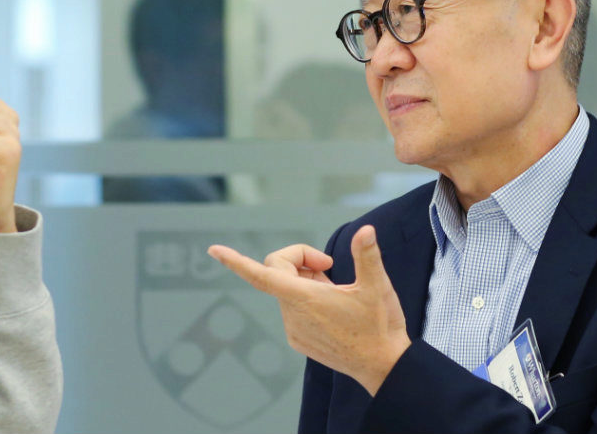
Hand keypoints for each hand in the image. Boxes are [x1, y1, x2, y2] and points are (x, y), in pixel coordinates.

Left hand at [209, 226, 409, 394]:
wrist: (382, 366)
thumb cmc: (380, 326)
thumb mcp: (377, 286)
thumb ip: (367, 255)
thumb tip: (366, 230)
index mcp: (306, 298)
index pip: (261, 274)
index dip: (235, 261)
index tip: (214, 250)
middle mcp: (292, 315)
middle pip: (278, 271)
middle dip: (299, 260)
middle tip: (329, 265)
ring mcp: (293, 330)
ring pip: (286, 290)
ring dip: (306, 281)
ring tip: (336, 291)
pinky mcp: (298, 340)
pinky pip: (292, 308)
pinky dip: (306, 299)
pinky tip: (332, 308)